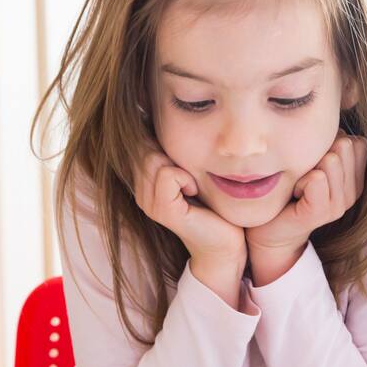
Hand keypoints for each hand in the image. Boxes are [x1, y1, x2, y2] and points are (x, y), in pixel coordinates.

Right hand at [132, 143, 245, 267]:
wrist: (226, 243)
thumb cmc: (213, 206)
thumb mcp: (191, 173)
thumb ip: (174, 154)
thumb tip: (164, 123)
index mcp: (145, 183)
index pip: (141, 145)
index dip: (162, 145)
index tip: (185, 166)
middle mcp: (141, 194)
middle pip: (146, 150)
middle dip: (172, 154)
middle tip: (192, 177)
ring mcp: (149, 204)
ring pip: (154, 159)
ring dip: (181, 166)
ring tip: (193, 185)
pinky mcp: (163, 211)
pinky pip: (168, 174)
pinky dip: (186, 178)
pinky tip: (194, 192)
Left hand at [246, 130, 366, 257]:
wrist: (270, 231)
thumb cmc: (290, 190)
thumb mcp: (314, 162)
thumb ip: (330, 143)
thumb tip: (339, 112)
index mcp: (356, 178)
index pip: (356, 141)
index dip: (330, 144)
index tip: (314, 165)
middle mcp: (354, 191)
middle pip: (343, 144)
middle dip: (317, 153)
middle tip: (304, 175)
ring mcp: (340, 204)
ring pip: (330, 159)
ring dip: (306, 168)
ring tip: (299, 186)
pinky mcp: (322, 213)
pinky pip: (316, 178)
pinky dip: (300, 181)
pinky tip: (294, 195)